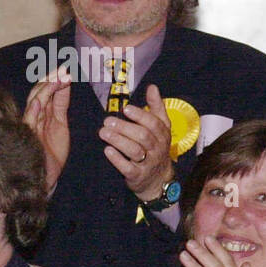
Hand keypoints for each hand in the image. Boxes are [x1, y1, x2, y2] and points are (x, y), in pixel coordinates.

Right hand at [23, 69, 70, 192]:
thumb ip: (60, 106)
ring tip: (58, 79)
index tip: (65, 70)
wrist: (45, 178)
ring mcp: (29, 126)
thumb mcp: (60, 125)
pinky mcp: (27, 137)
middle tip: (62, 70)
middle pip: (38, 93)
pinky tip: (40, 102)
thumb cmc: (51, 155)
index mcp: (41, 114)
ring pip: (35, 103)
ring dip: (46, 90)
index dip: (54, 81)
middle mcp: (34, 118)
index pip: (44, 92)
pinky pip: (28, 122)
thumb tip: (65, 84)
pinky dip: (33, 112)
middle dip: (50, 81)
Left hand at [100, 84, 173, 200]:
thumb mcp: (161, 128)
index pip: (154, 123)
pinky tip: (107, 150)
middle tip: (107, 120)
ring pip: (135, 151)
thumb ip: (156, 107)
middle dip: (125, 128)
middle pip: (143, 136)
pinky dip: (117, 159)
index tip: (126, 108)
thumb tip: (152, 87)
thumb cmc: (156, 148)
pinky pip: (128, 168)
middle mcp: (157, 148)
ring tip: (103, 132)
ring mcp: (147, 163)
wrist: (157, 179)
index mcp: (162, 134)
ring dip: (118, 140)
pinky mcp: (137, 176)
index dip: (140, 116)